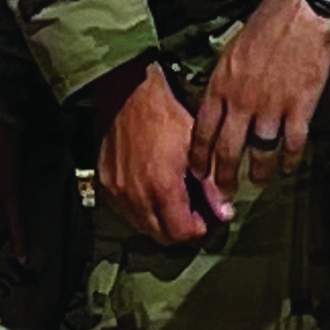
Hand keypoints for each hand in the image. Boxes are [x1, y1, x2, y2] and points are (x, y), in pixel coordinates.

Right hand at [97, 64, 219, 248]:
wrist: (127, 93)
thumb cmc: (165, 112)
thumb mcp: (196, 143)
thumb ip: (211, 182)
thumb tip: (224, 212)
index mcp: (162, 187)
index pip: (183, 234)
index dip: (199, 228)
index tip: (207, 216)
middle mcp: (136, 197)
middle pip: (162, 237)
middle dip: (180, 229)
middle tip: (193, 211)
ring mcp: (117, 192)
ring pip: (142, 227)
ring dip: (159, 221)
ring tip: (173, 199)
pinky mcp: (105, 184)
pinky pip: (124, 211)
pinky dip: (140, 208)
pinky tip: (150, 190)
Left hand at [186, 0, 329, 198]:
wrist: (304, 12)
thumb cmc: (268, 22)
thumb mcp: (232, 49)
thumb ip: (225, 80)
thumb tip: (221, 102)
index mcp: (222, 84)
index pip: (203, 131)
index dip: (199, 156)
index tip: (198, 173)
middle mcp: (242, 101)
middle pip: (228, 150)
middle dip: (223, 177)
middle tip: (223, 195)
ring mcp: (271, 107)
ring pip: (259, 153)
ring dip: (258, 172)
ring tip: (257, 182)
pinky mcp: (300, 108)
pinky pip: (292, 145)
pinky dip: (289, 160)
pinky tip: (288, 167)